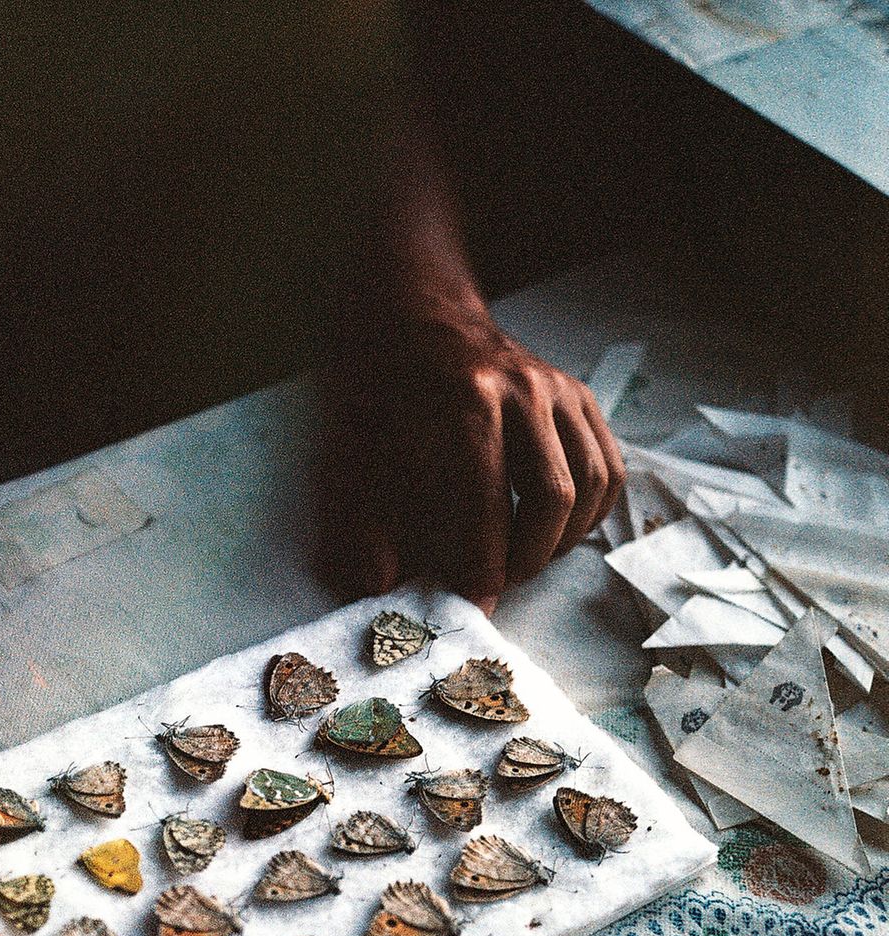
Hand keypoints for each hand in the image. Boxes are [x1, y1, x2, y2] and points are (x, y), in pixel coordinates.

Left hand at [316, 301, 624, 612]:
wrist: (414, 311)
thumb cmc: (380, 385)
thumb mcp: (352, 446)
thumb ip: (360, 517)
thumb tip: (380, 584)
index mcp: (463, 401)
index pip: (486, 504)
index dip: (481, 563)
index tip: (473, 600)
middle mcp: (522, 390)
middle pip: (552, 497)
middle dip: (527, 557)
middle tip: (497, 583)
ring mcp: (557, 389)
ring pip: (590, 484)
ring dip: (561, 538)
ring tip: (522, 560)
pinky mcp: (578, 394)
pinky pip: (607, 466)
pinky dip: (590, 510)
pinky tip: (555, 530)